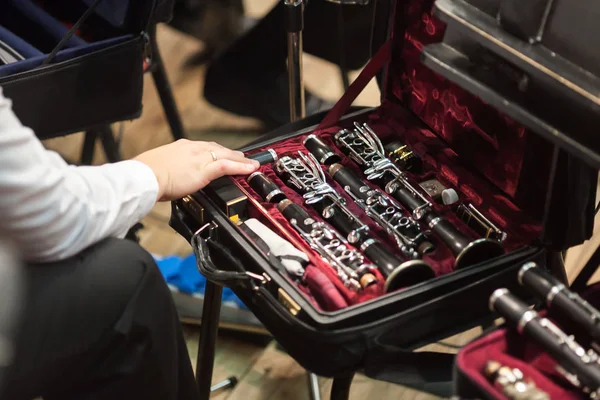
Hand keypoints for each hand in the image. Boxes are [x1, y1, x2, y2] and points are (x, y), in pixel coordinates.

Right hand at [134, 139, 259, 200]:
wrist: (144, 176)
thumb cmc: (146, 175)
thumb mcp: (159, 168)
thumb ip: (169, 171)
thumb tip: (170, 178)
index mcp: (181, 147)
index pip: (204, 147)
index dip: (216, 152)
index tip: (222, 155)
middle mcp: (192, 149)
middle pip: (218, 149)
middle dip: (232, 154)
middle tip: (242, 158)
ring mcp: (199, 158)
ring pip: (226, 156)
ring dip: (240, 160)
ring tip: (251, 164)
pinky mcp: (203, 169)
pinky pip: (227, 166)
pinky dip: (240, 167)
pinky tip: (250, 169)